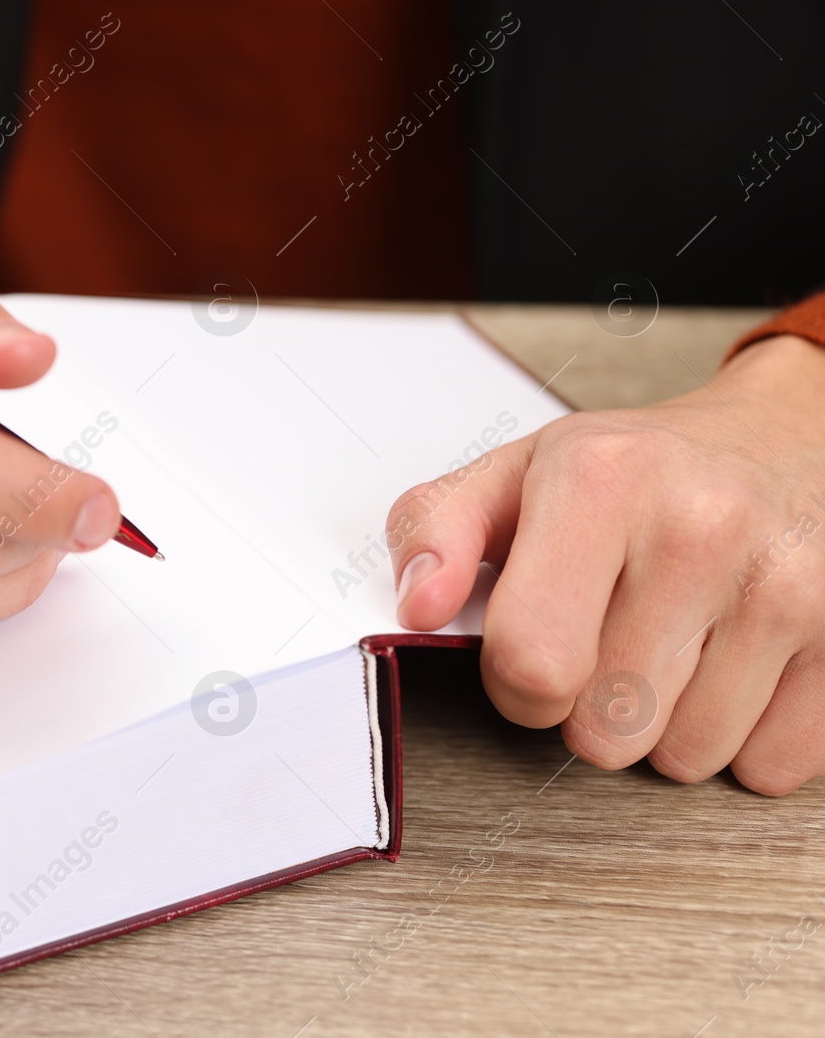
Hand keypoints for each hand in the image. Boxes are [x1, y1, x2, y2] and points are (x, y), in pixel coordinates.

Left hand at [386, 334, 824, 793]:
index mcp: (602, 482)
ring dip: (666, 725)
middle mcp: (701, 528)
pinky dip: (741, 738)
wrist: (787, 437)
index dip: (514, 684)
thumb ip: (436, 530)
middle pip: (604, 730)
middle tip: (611, 639)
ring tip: (673, 645)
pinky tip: (734, 665)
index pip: (531, 663)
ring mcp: (788, 587)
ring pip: (685, 757)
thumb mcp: (515, 473)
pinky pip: (767, 768)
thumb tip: (418, 604)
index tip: (531, 654)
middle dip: (590, 706)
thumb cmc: (637, 470)